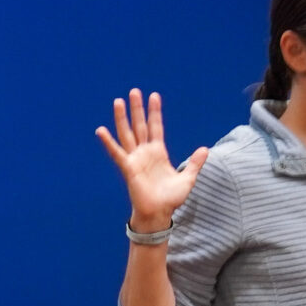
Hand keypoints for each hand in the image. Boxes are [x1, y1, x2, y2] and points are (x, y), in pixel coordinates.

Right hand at [96, 90, 209, 232]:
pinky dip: (108, 142)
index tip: (154, 96)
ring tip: (118, 101)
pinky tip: (101, 130)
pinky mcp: (128, 168)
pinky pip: (117, 153)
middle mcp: (145, 152)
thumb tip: (205, 149)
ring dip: (122, 118)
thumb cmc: (171, 199)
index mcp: (158, 152)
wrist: (159, 213)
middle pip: (140, 125)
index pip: (156, 127)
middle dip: (137, 109)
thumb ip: (195, 163)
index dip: (155, 112)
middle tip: (134, 91)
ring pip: (127, 134)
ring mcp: (135, 159)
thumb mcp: (188, 178)